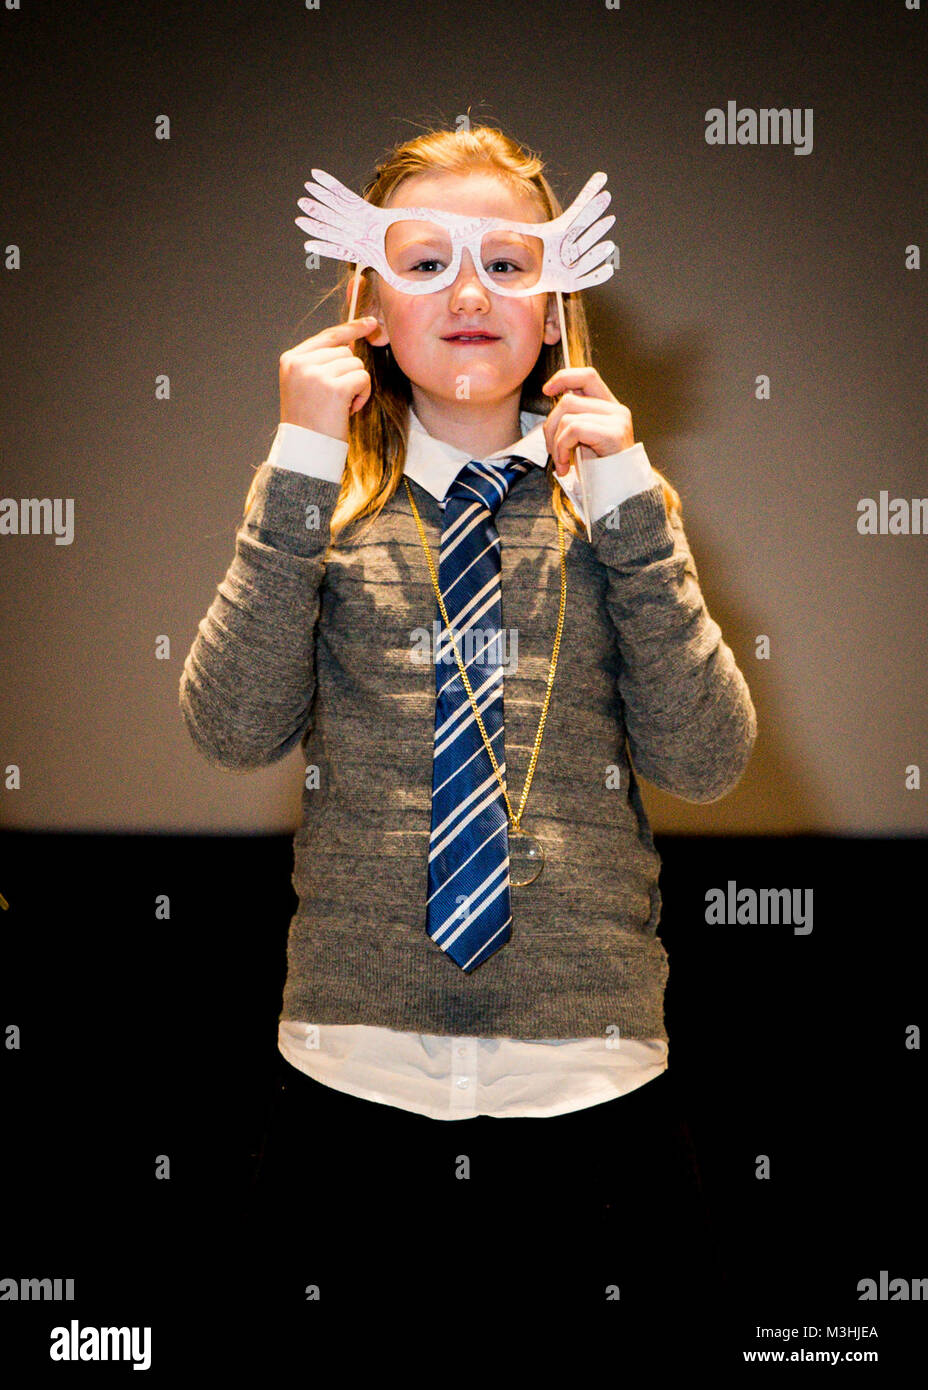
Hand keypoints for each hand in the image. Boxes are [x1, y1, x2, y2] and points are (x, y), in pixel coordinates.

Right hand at [278, 316, 378, 440]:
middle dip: (349, 374)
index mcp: (290, 359)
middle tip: (336, 399)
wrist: (306, 451)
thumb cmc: (310, 422)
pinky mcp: (334, 388)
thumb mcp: (306, 385)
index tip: (370, 323)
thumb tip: (352, 341)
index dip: (351, 329)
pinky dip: (362, 395)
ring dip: (356, 386)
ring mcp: (316, 375)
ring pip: (356, 364)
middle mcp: (301, 363)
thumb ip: (321, 362)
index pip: (327, 336)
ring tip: (340, 406)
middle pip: (345, 351)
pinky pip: (363, 378)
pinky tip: (348, 410)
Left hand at [541, 367, 634, 474]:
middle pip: (568, 399)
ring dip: (555, 442)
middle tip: (553, 451)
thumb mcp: (583, 440)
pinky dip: (562, 449)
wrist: (619, 495)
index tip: (546, 390)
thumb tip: (554, 400)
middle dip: (550, 426)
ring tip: (561, 462)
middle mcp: (616, 410)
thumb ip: (574, 419)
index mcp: (609, 408)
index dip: (564, 378)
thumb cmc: (599, 471)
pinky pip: (573, 430)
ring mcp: (617, 421)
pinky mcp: (613, 434)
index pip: (587, 376)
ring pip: (567, 416)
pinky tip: (566, 466)